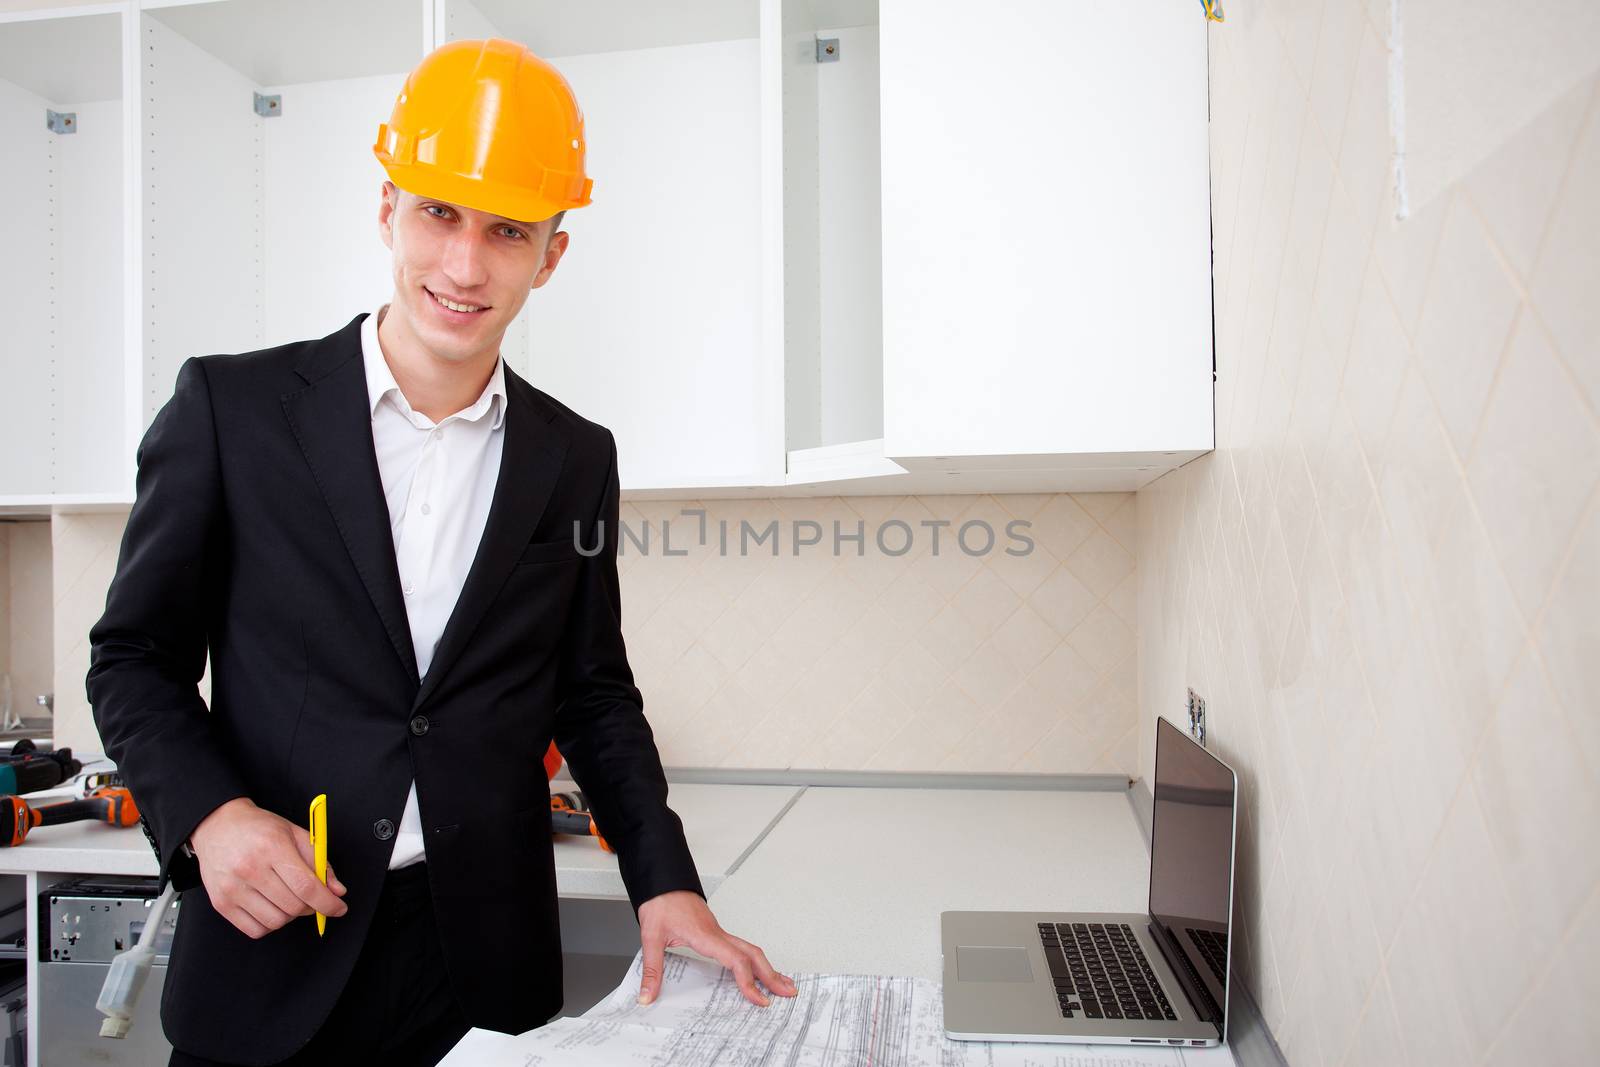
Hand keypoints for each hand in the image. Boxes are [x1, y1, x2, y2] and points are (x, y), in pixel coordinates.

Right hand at [189, 797, 348, 938]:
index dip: (328, 903)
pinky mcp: (221, 904)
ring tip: (288, 898)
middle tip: (311, 897)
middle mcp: (249, 869)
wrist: (218, 825)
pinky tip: (271, 907)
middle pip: (293, 906)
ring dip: (290, 916)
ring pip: (276, 922)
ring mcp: (232, 888)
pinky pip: (255, 930)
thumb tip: (337, 891)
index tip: (339, 908)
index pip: (306, 886)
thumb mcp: (295, 834)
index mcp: (272, 847)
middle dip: (311, 907)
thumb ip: (319, 863)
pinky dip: (270, 924)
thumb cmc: (259, 829)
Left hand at [635, 890, 797, 1007]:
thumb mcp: (651, 938)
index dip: (749, 982)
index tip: (759, 999)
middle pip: (753, 954)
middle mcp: (717, 933)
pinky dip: (754, 960)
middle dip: (772, 975)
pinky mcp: (715, 932)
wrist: (661, 882)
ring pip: (750, 949)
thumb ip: (652, 970)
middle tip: (788, 991)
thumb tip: (648, 995)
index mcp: (706, 936)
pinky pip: (741, 947)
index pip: (736, 960)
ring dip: (767, 967)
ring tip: (781, 983)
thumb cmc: (661, 903)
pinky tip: (756, 969)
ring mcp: (719, 932)